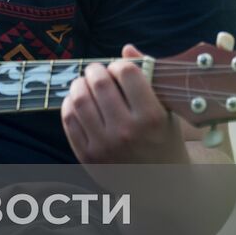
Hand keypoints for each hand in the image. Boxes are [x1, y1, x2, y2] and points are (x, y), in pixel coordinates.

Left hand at [61, 44, 187, 164]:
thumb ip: (148, 79)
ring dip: (78, 85)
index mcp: (151, 116)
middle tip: (96, 72)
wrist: (161, 187)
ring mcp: (105, 145)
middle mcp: (127, 131)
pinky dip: (69, 104)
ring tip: (84, 84)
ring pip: (79, 99)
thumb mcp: (166, 111)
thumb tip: (126, 48)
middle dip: (95, 70)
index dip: (119, 65)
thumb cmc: (164, 141)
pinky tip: (77, 102)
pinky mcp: (88, 156)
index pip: (126, 72)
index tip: (119, 69)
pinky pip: (69, 120)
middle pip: (98, 83)